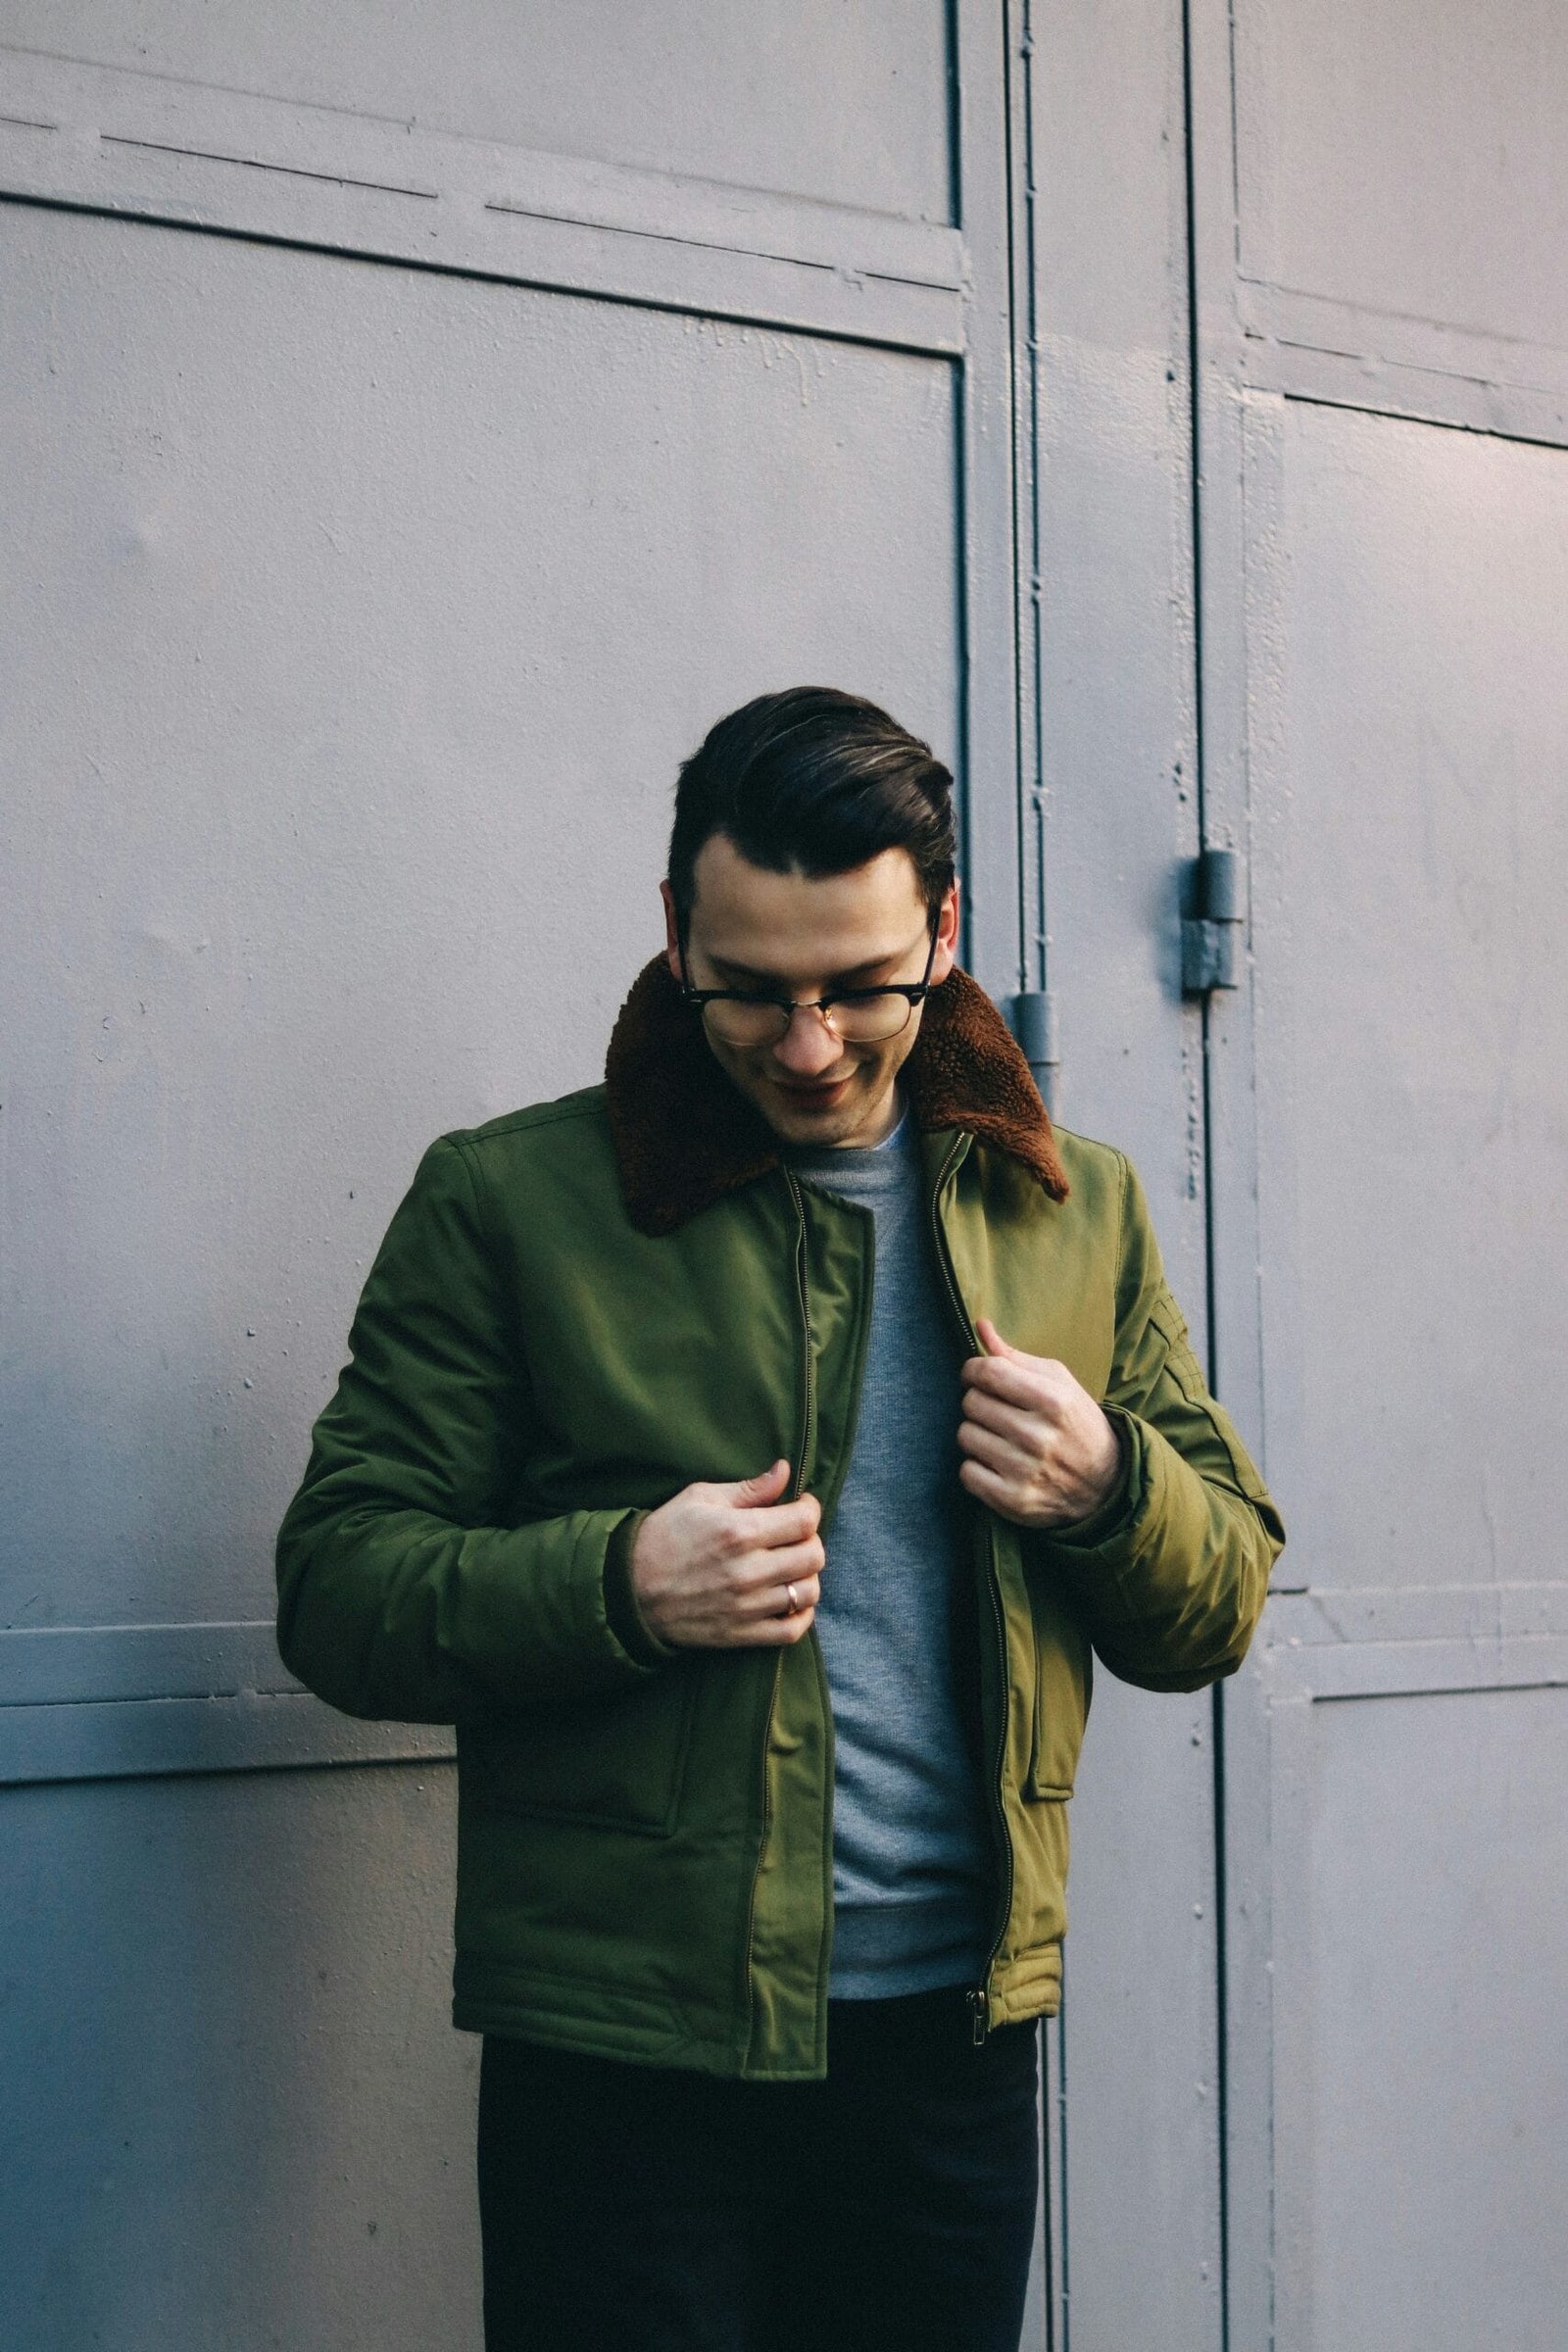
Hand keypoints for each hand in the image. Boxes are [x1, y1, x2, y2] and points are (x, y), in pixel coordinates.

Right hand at [629, 1459, 825, 1648]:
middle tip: (795, 1535)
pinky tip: (792, 1599)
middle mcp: (747, 1571)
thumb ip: (748, 1488)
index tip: (801, 1506)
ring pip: (809, 1592)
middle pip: (813, 1555)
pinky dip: (802, 1615)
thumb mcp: (699, 1498)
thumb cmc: (664, 1535)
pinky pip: (792, 1630)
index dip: (810, 1509)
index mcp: (738, 1532)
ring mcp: (746, 1606)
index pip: (804, 1521)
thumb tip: (784, 1471)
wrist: (628, 1589)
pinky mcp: (741, 1634)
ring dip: (808, 1576)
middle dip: (811, 1539)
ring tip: (792, 1566)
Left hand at [957, 1317, 1123, 1529]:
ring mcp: (1024, 1471)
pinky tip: (996, 1463)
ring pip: (965, 1436)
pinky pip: (966, 1472)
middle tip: (997, 1410)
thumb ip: (1015, 1357)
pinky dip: (976, 1467)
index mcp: (1053, 1400)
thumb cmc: (1074, 1422)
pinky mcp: (1012, 1499)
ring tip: (1000, 1437)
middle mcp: (1038, 1436)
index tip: (978, 1376)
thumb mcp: (1058, 1383)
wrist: (1104, 1482)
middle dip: (979, 1402)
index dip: (973, 1370)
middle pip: (972, 1403)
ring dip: (977, 1434)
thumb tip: (980, 1325)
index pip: (988, 1372)